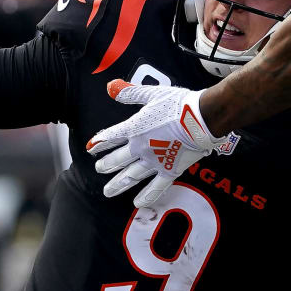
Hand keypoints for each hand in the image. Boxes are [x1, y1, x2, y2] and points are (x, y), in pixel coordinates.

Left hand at [87, 80, 232, 209]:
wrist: (200, 119)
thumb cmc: (178, 104)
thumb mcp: (151, 94)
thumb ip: (130, 92)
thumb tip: (110, 87)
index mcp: (134, 128)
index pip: (110, 136)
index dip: (99, 142)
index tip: (90, 147)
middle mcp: (140, 147)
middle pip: (117, 159)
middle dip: (106, 164)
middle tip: (99, 169)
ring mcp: (154, 161)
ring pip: (131, 176)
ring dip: (118, 184)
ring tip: (108, 191)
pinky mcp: (170, 170)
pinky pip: (156, 187)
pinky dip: (146, 196)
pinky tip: (137, 203)